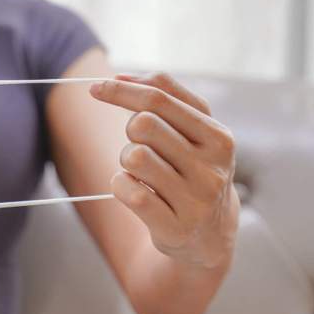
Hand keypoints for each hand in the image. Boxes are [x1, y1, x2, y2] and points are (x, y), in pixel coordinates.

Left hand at [90, 73, 237, 269]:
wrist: (209, 235)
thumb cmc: (193, 171)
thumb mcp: (195, 133)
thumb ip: (166, 97)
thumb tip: (118, 78)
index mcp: (219, 138)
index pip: (160, 99)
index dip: (121, 91)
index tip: (95, 88)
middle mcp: (213, 169)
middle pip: (143, 124)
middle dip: (131, 131)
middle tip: (141, 146)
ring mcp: (196, 201)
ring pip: (134, 157)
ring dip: (126, 161)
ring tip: (143, 173)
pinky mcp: (175, 227)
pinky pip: (127, 191)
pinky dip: (121, 186)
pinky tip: (136, 192)